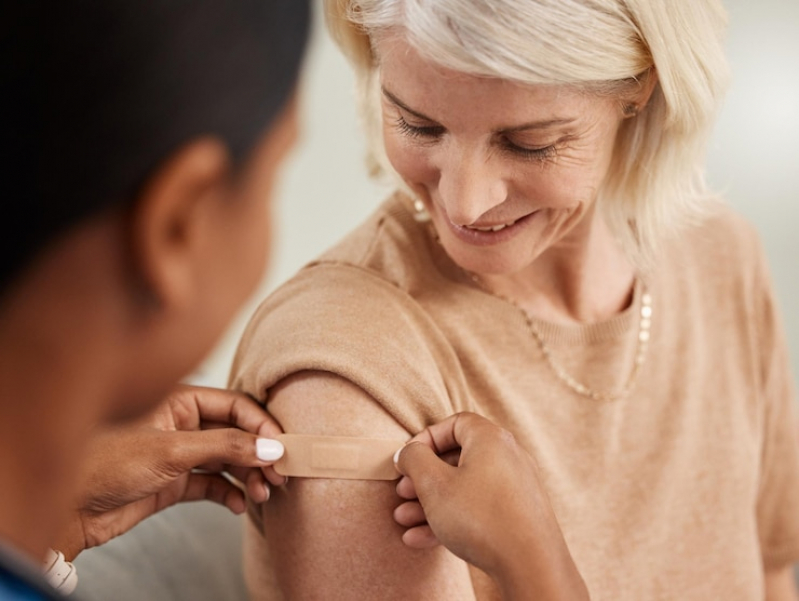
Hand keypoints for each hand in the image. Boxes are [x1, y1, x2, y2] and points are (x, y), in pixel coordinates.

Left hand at [58, 385, 285, 559]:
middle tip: (279, 475)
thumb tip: (270, 446)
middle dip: (259, 453)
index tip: (282, 446)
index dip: (261, 424)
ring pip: (228, 460)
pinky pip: (213, 484)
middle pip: (236, 433)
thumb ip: (225, 446)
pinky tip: (239, 504)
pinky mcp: (174, 482)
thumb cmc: (105, 465)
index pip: (235, 405)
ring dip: (249, 476)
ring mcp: (179, 454)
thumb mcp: (171, 451)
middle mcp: (182, 423)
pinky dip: (230, 493)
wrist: (67, 510)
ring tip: (263, 493)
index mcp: (179, 400)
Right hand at [393, 412, 588, 599]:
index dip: (426, 439)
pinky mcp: (518, 514)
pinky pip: (478, 508)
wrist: (531, 565)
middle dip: (423, 478)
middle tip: (403, 492)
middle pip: (457, 458)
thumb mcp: (434, 484)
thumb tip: (408, 452)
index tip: (407, 459)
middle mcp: (508, 457)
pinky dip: (451, 518)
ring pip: (464, 488)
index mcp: (490, 439)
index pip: (454, 424)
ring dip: (431, 503)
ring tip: (405, 520)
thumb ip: (414, 459)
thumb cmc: (481, 517)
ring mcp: (515, 487)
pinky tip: (421, 539)